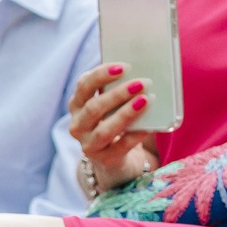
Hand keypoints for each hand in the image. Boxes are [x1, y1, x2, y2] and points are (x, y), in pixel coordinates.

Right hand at [68, 63, 158, 191]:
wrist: (114, 159)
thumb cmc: (115, 123)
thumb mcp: (112, 106)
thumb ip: (119, 91)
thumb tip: (143, 72)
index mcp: (77, 105)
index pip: (84, 85)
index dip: (102, 74)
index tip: (123, 66)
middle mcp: (78, 125)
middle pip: (94, 107)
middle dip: (118, 94)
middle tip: (142, 83)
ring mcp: (88, 144)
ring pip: (105, 130)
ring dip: (126, 113)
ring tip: (145, 101)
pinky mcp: (105, 160)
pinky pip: (121, 147)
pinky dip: (135, 135)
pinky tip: (149, 127)